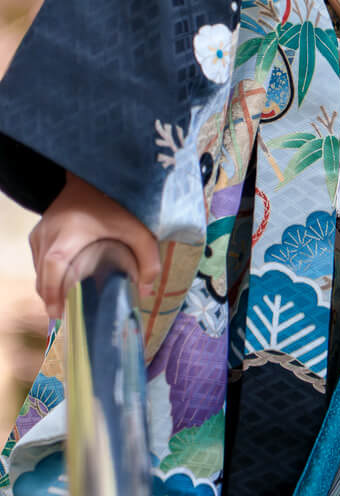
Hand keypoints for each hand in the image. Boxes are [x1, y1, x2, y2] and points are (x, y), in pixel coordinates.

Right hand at [28, 174, 160, 320]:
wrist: (89, 176)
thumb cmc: (114, 202)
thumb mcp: (137, 227)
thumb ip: (147, 257)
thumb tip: (146, 292)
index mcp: (69, 233)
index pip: (54, 265)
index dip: (54, 291)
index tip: (58, 314)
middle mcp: (48, 235)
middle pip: (43, 276)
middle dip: (53, 299)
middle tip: (67, 319)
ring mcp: (39, 235)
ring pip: (39, 272)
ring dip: (51, 289)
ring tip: (68, 305)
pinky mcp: (36, 235)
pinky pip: (38, 264)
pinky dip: (49, 277)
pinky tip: (65, 284)